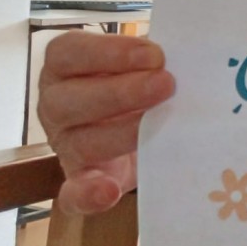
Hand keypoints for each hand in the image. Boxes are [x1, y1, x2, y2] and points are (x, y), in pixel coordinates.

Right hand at [37, 32, 174, 213]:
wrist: (140, 129)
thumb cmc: (138, 82)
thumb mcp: (140, 62)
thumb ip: (154, 58)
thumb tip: (190, 51)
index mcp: (65, 65)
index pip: (70, 52)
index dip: (110, 52)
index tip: (154, 54)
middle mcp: (57, 103)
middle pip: (71, 98)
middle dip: (122, 92)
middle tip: (167, 84)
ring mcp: (66, 143)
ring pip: (80, 141)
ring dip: (122, 132)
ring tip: (161, 123)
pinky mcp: (80, 179)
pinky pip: (72, 192)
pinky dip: (87, 194)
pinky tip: (108, 192)